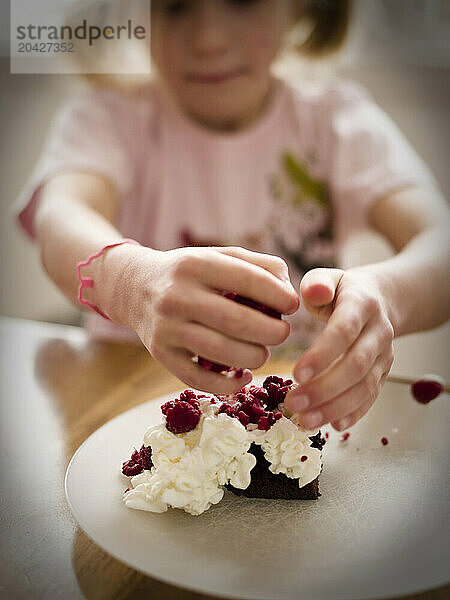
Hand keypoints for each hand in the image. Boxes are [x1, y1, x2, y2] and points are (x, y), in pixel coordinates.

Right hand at [97, 244, 298, 394]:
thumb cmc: (191, 273)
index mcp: (196, 264)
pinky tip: (243, 376)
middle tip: (282, 333)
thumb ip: (259, 265)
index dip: (277, 295)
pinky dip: (228, 384)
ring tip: (263, 352)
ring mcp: (166, 328)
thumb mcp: (220, 256)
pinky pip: (199, 378)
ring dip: (254, 357)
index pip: (246, 279)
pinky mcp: (161, 354)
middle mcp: (177, 296)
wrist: (135, 287)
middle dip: (272, 331)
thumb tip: (289, 290)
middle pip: (236, 321)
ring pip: (221, 352)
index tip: (293, 306)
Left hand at [285, 268, 393, 429]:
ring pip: (364, 386)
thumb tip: (313, 293)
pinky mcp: (384, 373)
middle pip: (356, 365)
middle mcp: (378, 331)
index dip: (322, 355)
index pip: (344, 331)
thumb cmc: (341, 290)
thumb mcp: (328, 278)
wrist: (379, 299)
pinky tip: (333, 425)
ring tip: (305, 420)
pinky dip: (354, 413)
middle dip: (324, 388)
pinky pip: (371, 396)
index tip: (295, 374)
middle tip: (294, 403)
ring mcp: (384, 355)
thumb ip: (317, 283)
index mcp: (362, 304)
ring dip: (335, 407)